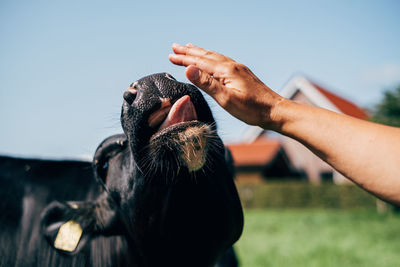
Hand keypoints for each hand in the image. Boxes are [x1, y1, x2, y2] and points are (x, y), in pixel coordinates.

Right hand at [168, 43, 284, 128]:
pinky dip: (211, 58)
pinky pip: (222, 61)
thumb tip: (189, 69)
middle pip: (206, 55)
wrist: (275, 111)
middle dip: (189, 51)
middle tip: (175, 46)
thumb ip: (207, 84)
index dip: (184, 59)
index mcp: (226, 71)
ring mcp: (238, 69)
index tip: (171, 55)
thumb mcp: (227, 99)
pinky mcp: (242, 74)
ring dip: (200, 52)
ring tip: (190, 48)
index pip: (200, 62)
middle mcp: (232, 66)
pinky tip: (212, 60)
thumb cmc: (252, 109)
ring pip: (214, 57)